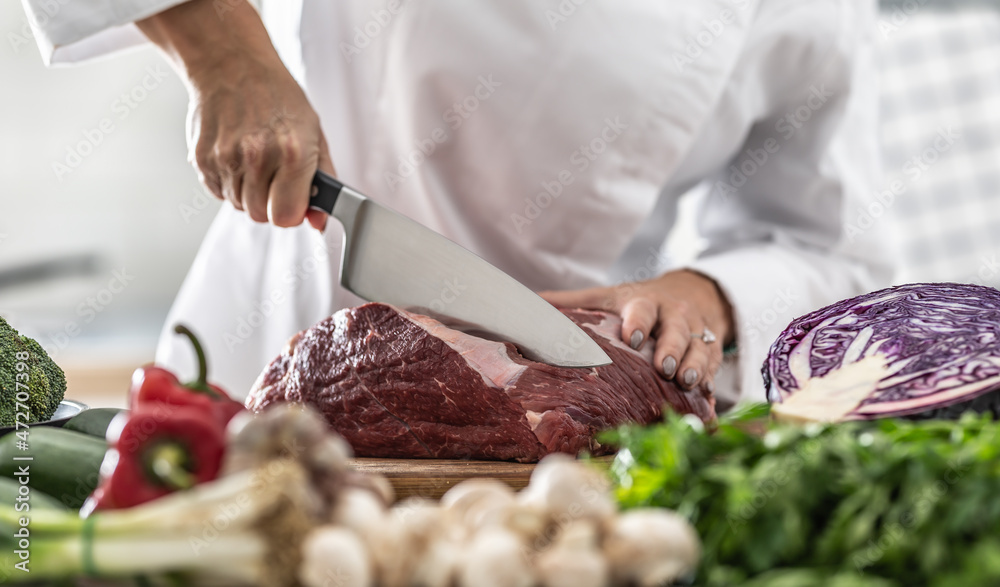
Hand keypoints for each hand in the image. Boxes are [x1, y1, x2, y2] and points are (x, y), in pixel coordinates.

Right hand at [137, 0, 331, 229]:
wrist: (233, 65)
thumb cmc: (278, 97)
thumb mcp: (314, 133)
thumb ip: (322, 181)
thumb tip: (318, 221)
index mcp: (292, 152)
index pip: (286, 216)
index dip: (291, 212)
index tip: (293, 200)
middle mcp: (257, 157)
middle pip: (260, 215)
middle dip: (270, 203)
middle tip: (275, 176)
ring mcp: (225, 158)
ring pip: (239, 205)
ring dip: (249, 192)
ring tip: (255, 160)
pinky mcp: (202, 159)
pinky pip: (219, 192)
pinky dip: (229, 183)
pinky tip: (237, 156)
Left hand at [540, 270, 734, 391]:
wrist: (693, 293)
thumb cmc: (640, 303)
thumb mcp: (610, 297)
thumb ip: (574, 302)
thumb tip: (529, 303)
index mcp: (646, 302)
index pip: (644, 310)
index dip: (639, 322)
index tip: (632, 337)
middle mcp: (675, 316)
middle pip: (678, 330)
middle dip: (672, 348)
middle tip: (664, 367)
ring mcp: (697, 335)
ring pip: (701, 349)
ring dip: (696, 366)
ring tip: (689, 383)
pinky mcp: (712, 353)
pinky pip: (716, 368)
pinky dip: (714, 384)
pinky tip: (709, 399)